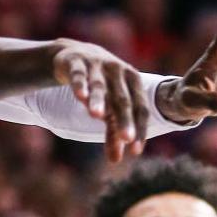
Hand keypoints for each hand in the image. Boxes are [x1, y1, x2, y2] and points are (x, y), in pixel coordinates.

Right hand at [52, 40, 148, 162]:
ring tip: (97, 116)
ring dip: (99, 100)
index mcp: (133, 81)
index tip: (136, 151)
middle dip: (124, 120)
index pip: (140, 108)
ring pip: (100, 86)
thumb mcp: (109, 106)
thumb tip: (115, 160)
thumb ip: (113, 132)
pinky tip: (80, 97)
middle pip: (123, 99)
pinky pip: (79, 75)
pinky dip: (80, 85)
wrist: (75, 55)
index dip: (139, 129)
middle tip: (126, 139)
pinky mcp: (76, 63)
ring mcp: (97, 65)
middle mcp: (118, 72)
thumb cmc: (101, 85)